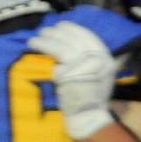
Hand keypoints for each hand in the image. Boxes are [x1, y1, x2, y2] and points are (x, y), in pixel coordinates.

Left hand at [28, 21, 115, 138]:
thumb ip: (93, 60)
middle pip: (74, 38)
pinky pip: (54, 57)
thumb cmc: (92, 98)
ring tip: (34, 39)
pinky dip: (43, 48)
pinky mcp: (69, 73)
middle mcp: (97, 59)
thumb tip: (77, 44)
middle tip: (45, 30)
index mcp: (106, 58)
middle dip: (57, 32)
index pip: (89, 36)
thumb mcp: (102, 76)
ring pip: (62, 45)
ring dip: (46, 39)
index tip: (62, 25)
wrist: (89, 116)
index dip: (73, 29)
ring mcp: (83, 66)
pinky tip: (34, 47)